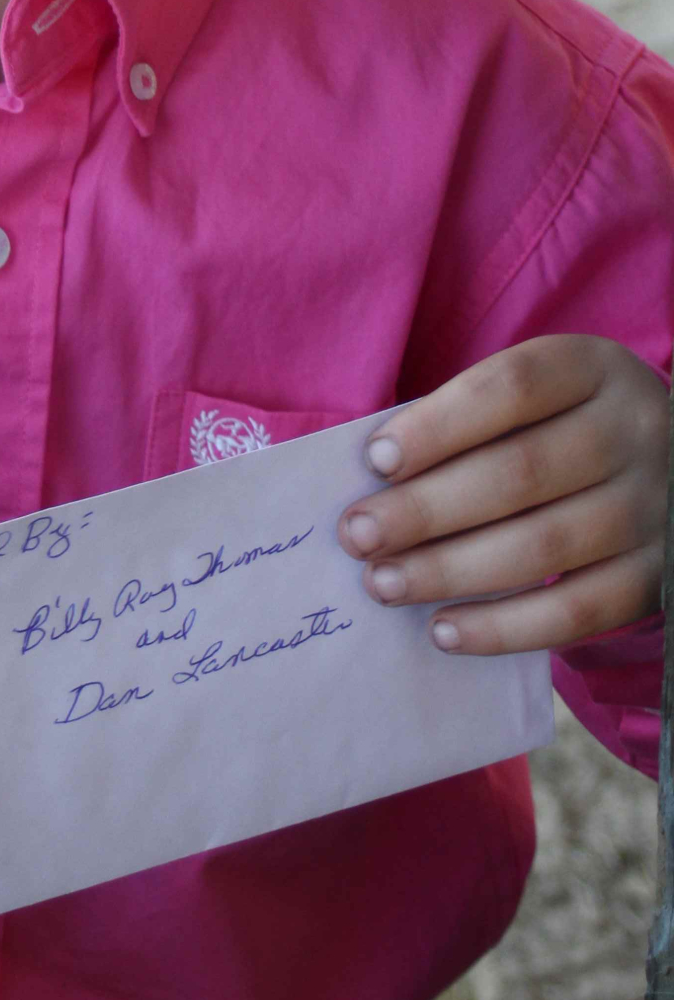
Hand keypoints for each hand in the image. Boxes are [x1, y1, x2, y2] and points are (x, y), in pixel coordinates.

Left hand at [337, 335, 668, 654]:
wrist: (668, 468)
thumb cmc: (561, 426)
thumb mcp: (535, 399)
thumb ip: (469, 424)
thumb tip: (377, 483)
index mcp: (591, 368)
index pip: (511, 388)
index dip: (438, 424)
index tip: (375, 460)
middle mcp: (634, 431)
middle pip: (519, 473)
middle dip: (425, 509)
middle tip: (357, 534)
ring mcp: (654, 507)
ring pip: (543, 548)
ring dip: (449, 571)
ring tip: (383, 583)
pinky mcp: (659, 577)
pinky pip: (579, 613)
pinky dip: (504, 628)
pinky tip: (443, 631)